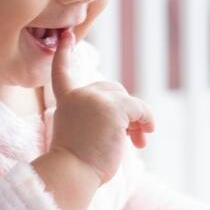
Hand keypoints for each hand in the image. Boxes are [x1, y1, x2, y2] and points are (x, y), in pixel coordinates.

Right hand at [49, 29, 154, 184]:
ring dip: (136, 119)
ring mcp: (96, 98)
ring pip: (127, 100)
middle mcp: (79, 94)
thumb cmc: (76, 164)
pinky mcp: (114, 108)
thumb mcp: (79, 133)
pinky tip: (145, 136)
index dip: (64, 53)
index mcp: (66, 101)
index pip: (62, 72)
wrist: (72, 172)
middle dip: (124, 110)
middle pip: (112, 89)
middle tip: (131, 136)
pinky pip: (140, 109)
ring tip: (138, 141)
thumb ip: (94, 116)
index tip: (66, 36)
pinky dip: (146, 121)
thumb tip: (130, 119)